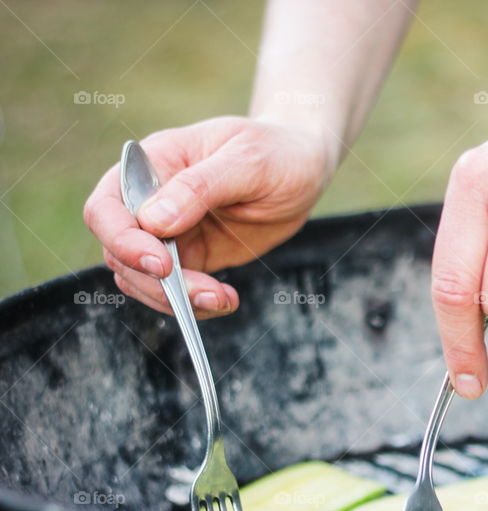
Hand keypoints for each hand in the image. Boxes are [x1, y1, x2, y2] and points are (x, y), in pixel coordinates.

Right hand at [84, 116, 332, 316]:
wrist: (303, 167)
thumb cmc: (276, 152)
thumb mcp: (248, 161)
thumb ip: (200, 187)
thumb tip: (153, 221)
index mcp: (153, 164)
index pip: (107, 207)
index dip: (122, 240)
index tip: (161, 264)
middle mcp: (151, 200)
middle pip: (119, 251)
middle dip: (155, 281)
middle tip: (204, 294)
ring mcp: (169, 232)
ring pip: (141, 278)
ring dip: (174, 299)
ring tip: (221, 300)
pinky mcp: (192, 256)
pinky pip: (173, 290)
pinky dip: (193, 304)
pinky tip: (226, 300)